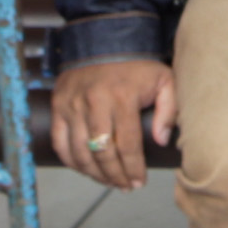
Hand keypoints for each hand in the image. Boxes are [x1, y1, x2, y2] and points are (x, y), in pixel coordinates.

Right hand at [51, 57, 177, 189]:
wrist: (105, 40)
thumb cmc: (138, 65)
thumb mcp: (164, 79)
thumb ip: (169, 109)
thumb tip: (161, 140)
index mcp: (123, 97)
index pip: (127, 144)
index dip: (133, 168)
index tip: (138, 182)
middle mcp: (94, 103)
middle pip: (103, 152)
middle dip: (115, 175)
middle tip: (125, 187)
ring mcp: (73, 105)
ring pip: (80, 152)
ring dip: (94, 173)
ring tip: (109, 182)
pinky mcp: (58, 107)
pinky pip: (60, 143)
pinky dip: (71, 161)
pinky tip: (86, 170)